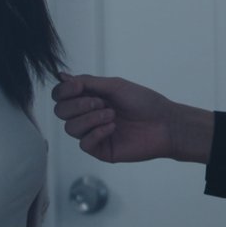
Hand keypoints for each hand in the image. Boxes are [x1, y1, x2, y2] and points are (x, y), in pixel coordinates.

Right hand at [51, 75, 212, 163]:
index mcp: (89, 98)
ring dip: (90, 118)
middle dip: (78, 105)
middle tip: (101, 102)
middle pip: (60, 112)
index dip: (63, 91)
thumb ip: (88, 82)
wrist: (165, 123)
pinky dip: (97, 133)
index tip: (78, 87)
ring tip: (112, 115)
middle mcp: (88, 116)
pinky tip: (113, 128)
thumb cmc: (144, 102)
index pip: (60, 96)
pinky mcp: (101, 150)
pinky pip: (84, 144)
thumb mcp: (115, 86)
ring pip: (70, 128)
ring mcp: (93, 133)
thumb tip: (61, 76)